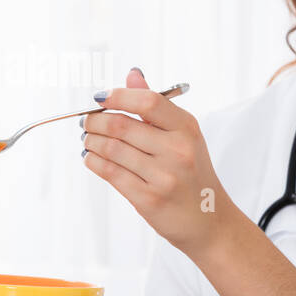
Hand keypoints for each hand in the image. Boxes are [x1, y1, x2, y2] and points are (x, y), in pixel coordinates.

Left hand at [80, 67, 235, 258]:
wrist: (209, 220)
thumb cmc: (193, 174)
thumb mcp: (184, 136)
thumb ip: (156, 106)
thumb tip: (132, 75)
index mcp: (187, 128)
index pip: (148, 101)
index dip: (118, 96)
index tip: (99, 98)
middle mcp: (178, 150)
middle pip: (121, 125)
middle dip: (95, 120)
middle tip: (86, 121)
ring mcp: (163, 176)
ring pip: (111, 149)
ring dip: (91, 141)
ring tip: (88, 139)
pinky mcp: (148, 198)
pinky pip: (110, 173)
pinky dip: (93, 161)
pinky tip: (91, 157)